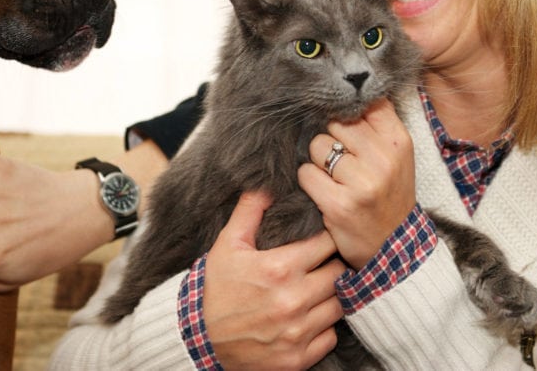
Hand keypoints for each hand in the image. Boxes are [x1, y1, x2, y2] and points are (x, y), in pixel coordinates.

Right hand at [204, 190, 345, 370]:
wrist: (197, 339)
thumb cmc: (215, 288)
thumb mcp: (227, 245)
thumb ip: (250, 211)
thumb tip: (267, 184)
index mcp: (278, 268)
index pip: (327, 243)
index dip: (327, 237)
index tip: (322, 238)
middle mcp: (292, 301)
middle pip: (339, 273)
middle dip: (334, 264)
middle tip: (324, 263)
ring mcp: (297, 332)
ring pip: (339, 305)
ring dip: (332, 295)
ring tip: (319, 288)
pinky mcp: (298, 359)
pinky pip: (330, 336)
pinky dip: (324, 327)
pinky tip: (310, 316)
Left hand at [299, 99, 416, 268]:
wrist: (396, 249)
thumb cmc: (390, 196)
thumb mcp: (397, 158)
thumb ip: (376, 126)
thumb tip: (343, 95)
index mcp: (398, 141)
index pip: (365, 103)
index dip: (348, 111)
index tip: (345, 123)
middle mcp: (383, 158)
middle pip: (334, 121)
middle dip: (331, 138)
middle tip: (341, 160)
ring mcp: (362, 182)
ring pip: (317, 146)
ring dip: (318, 161)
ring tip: (334, 178)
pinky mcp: (339, 204)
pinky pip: (307, 173)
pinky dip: (309, 182)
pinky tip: (324, 192)